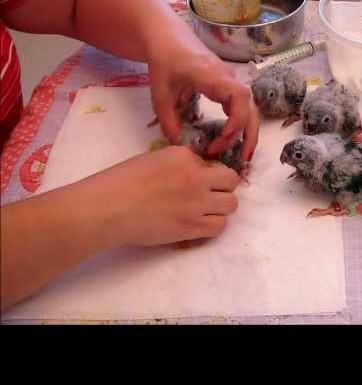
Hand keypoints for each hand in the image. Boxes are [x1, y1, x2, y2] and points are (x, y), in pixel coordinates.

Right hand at [83, 146, 240, 245]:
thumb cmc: (121, 182)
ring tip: (205, 210)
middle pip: (231, 181)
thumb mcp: (153, 159)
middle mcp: (196, 177)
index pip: (212, 163)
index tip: (194, 181)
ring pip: (231, 205)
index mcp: (184, 156)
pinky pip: (220, 226)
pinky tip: (199, 223)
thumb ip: (180, 163)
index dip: (207, 173)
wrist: (107, 209)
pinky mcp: (192, 227)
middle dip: (223, 187)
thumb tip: (198, 172)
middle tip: (208, 195)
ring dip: (221, 207)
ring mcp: (197, 203)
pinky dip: (213, 225)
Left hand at [148, 47, 258, 161]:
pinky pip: (241, 107)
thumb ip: (169, 122)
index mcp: (213, 76)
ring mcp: (230, 82)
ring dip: (248, 133)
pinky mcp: (227, 87)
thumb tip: (181, 147)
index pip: (238, 98)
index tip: (221, 141)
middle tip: (241, 159)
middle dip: (248, 135)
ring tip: (242, 156)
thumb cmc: (164, 61)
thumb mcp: (160, 94)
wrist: (168, 37)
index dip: (236, 122)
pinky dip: (240, 125)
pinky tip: (232, 141)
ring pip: (249, 110)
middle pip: (250, 108)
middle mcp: (228, 79)